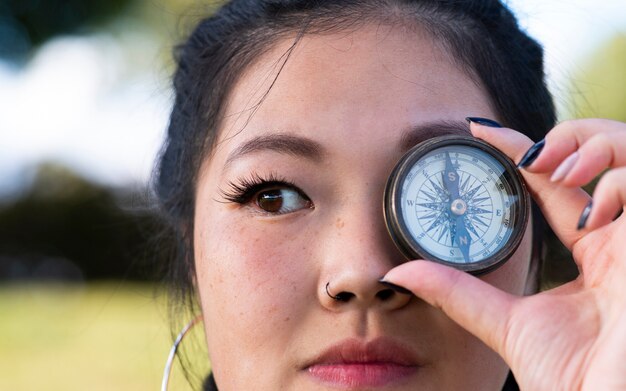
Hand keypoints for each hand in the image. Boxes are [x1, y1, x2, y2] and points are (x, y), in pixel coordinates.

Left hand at [383, 119, 625, 389]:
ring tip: (553, 168)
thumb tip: (399, 272)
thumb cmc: (577, 381)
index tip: (478, 129)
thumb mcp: (507, 325)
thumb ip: (458, 293)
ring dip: (593, 144)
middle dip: (570, 136)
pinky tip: (592, 209)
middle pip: (603, 155)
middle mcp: (621, 239)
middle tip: (528, 152)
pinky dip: (620, 178)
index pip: (556, 187)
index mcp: (593, 255)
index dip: (522, 153)